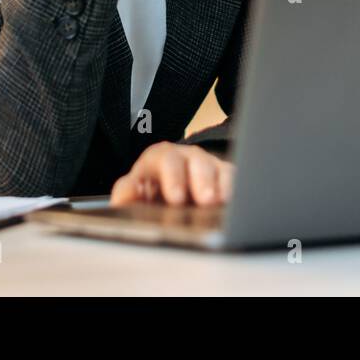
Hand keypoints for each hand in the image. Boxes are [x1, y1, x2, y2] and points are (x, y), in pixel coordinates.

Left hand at [109, 142, 234, 207]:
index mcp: (159, 157)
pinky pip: (233, 177)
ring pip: (216, 168)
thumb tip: (127, 194)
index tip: (175, 199)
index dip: (172, 178)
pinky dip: (233, 189)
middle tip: (204, 200)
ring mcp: (207, 165)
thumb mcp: (133, 192)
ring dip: (219, 186)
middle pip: (196, 161)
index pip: (166, 160)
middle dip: (200, 180)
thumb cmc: (149, 193)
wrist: (167, 196)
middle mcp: (186, 157)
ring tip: (218, 202)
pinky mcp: (224, 176)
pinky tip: (231, 202)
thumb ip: (126, 193)